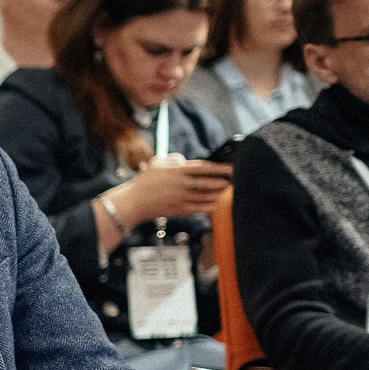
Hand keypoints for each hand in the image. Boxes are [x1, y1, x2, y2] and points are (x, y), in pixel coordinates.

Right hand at [111, 158, 230, 224]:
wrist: (132, 202)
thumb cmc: (144, 182)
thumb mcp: (156, 163)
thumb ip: (173, 159)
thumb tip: (185, 160)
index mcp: (177, 171)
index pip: (204, 168)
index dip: (220, 168)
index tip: (232, 168)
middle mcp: (181, 184)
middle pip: (208, 182)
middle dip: (224, 182)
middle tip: (235, 181)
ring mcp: (180, 198)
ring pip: (207, 196)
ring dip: (220, 194)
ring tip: (230, 192)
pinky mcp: (179, 210)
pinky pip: (200, 208)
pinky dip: (211, 206)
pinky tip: (219, 204)